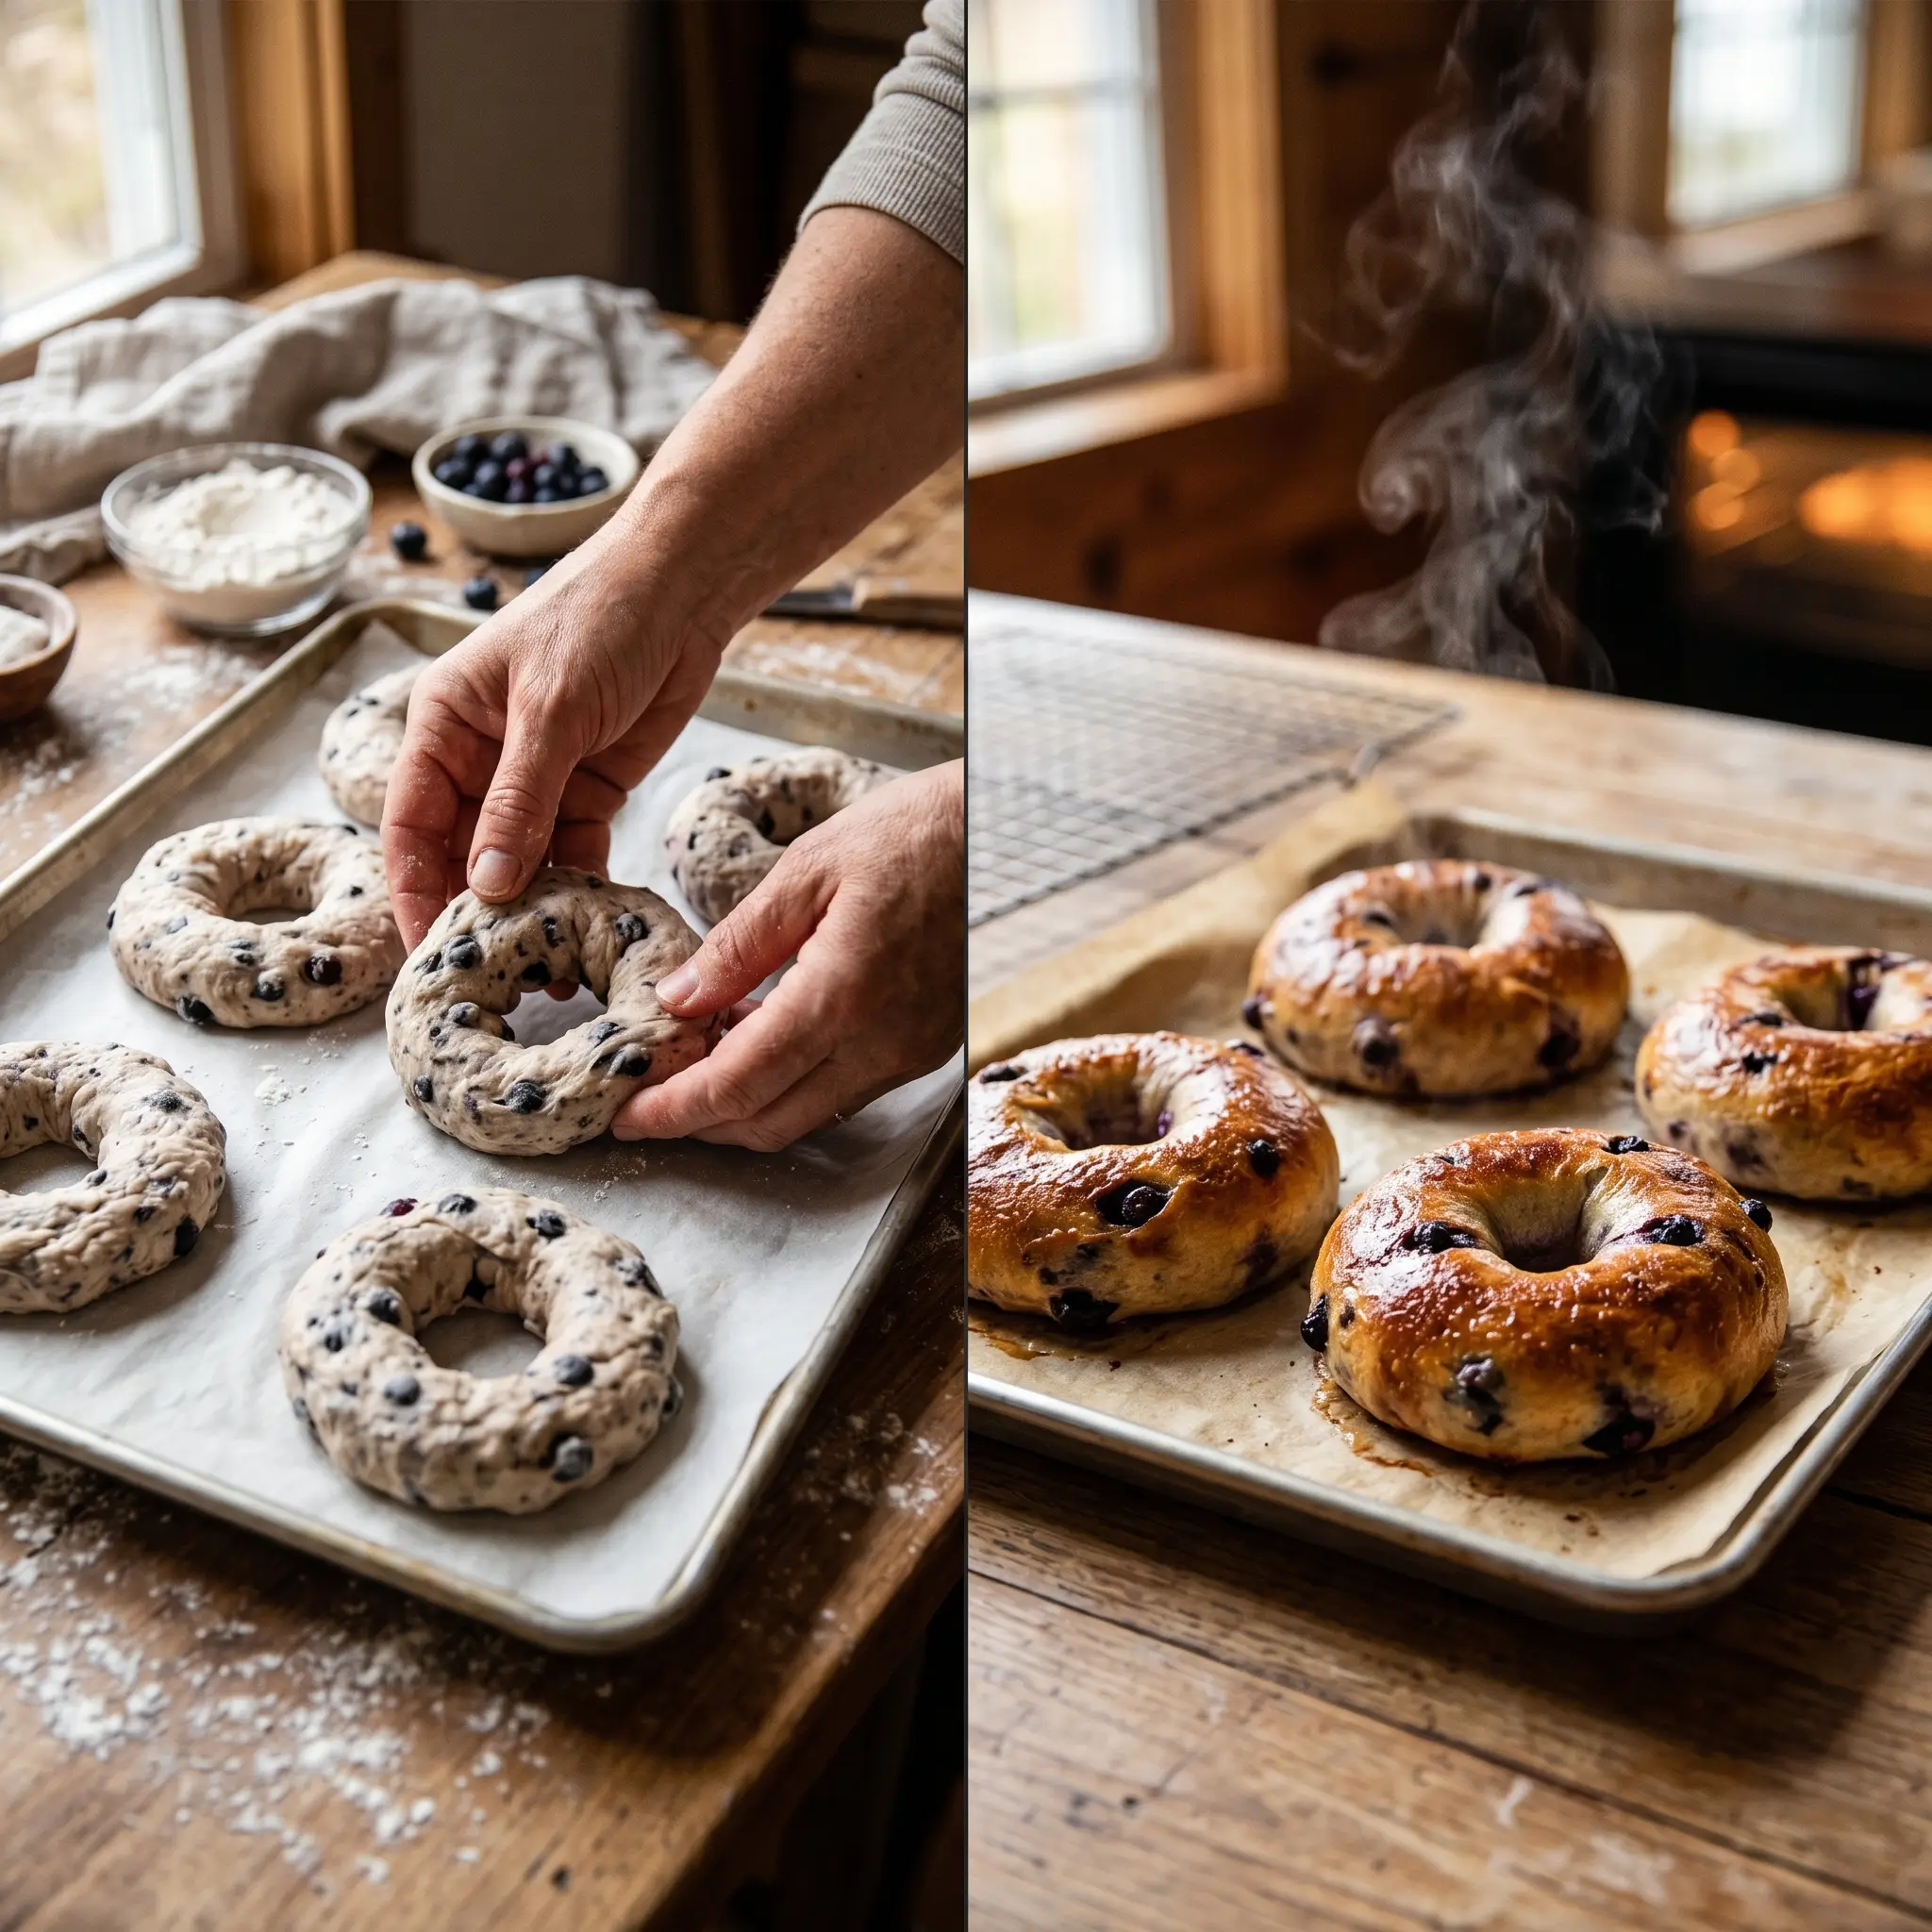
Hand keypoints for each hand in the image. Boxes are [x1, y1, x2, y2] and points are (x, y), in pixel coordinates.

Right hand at [382, 543, 724, 950]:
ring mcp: (535, 777)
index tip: (428, 952)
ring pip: (518, 862)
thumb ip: (518, 801)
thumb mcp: (550, 710)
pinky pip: (572, 852)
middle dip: (474, 914)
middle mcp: (478, 757)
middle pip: (459, 853)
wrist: (682, 589)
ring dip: (529, 913)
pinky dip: (576, 888)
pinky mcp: (588, 789)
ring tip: (544, 973)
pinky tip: (583, 931)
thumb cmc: (599, 618)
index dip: (413, 892)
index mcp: (441, 726)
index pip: (409, 826)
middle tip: (493, 978)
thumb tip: (486, 884)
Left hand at [615, 761, 963, 1150]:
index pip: (738, 1084)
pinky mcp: (927, 1047)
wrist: (1000, 830)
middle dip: (701, 1122)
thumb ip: (737, 945)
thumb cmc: (911, 832)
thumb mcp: (808, 870)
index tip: (628, 1115)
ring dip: (747, 1102)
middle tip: (649, 1099)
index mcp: (841, 997)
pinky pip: (846, 1090)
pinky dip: (794, 1082)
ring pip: (809, 1115)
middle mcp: (881, 1044)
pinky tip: (763, 1039)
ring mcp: (910, 1053)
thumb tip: (679, 1000)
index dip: (674, 1110)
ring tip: (700, 1060)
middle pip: (770, 1121)